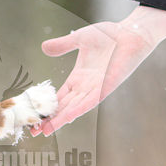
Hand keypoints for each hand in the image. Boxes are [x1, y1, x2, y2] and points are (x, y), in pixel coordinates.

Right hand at [32, 6, 165, 135]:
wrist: (131, 33)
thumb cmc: (109, 35)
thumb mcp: (79, 39)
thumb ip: (62, 45)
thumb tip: (43, 47)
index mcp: (78, 78)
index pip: (59, 98)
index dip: (47, 108)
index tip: (34, 118)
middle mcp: (85, 87)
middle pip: (63, 108)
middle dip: (50, 120)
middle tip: (34, 132)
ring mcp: (96, 89)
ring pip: (74, 108)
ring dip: (60, 120)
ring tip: (46, 131)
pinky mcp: (106, 87)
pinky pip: (90, 102)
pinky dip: (78, 110)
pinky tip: (67, 118)